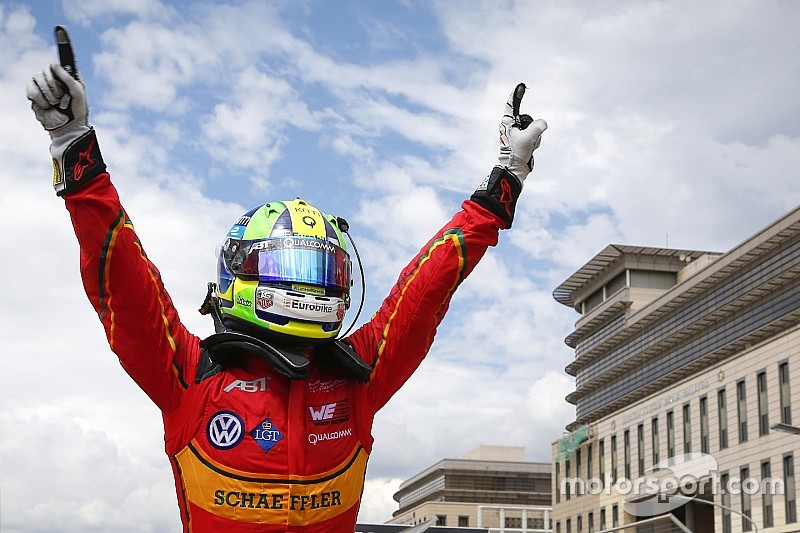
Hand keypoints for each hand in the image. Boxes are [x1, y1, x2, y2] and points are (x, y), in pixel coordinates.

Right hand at [26, 26, 104, 196]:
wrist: (67, 128)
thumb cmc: (77, 111)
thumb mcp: (78, 94)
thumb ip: (68, 78)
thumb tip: (54, 65)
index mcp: (69, 74)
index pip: (65, 56)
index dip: (62, 41)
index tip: (60, 28)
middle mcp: (55, 76)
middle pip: (47, 70)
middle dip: (56, 87)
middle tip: (63, 99)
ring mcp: (43, 84)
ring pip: (38, 79)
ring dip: (48, 95)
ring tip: (56, 104)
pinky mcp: (33, 93)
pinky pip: (30, 90)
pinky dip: (39, 99)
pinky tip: (46, 105)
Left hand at [498, 83, 546, 183]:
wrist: (515, 169)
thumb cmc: (517, 152)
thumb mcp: (529, 136)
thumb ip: (538, 126)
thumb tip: (542, 124)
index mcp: (507, 123)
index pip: (512, 105)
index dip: (516, 95)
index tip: (521, 85)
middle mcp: (511, 126)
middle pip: (528, 119)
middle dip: (533, 128)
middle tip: (528, 140)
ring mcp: (517, 134)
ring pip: (533, 128)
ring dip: (535, 137)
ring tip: (527, 146)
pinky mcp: (522, 140)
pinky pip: (534, 136)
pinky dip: (535, 142)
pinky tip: (529, 149)